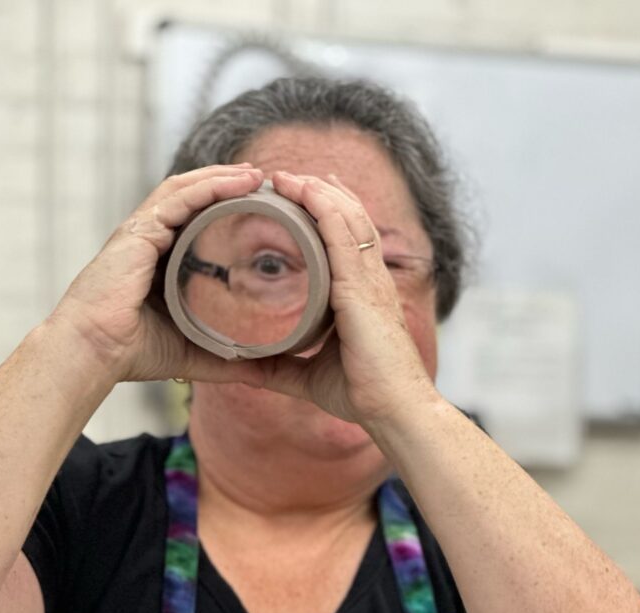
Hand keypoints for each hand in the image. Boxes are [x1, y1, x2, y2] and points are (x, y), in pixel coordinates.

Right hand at [48, 165, 269, 384]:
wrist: (94, 350)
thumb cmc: (132, 353)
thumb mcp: (194, 354)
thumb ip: (231, 360)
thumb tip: (269, 375)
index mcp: (158, 262)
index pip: (194, 223)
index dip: (223, 209)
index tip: (259, 209)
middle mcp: (149, 240)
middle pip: (192, 198)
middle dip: (226, 184)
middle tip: (264, 182)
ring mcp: (142, 232)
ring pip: (186, 189)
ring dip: (222, 177)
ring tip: (256, 175)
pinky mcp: (139, 230)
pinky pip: (179, 197)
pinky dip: (209, 185)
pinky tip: (238, 182)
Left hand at [248, 170, 440, 426]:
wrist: (394, 408)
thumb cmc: (364, 393)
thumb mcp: (310, 376)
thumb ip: (278, 368)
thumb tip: (245, 369)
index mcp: (364, 293)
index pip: (349, 238)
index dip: (328, 212)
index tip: (299, 197)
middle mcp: (370, 278)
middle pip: (349, 216)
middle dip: (318, 192)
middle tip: (283, 178)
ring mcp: (369, 280)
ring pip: (346, 215)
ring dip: (316, 190)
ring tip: (285, 176)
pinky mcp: (361, 288)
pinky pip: (343, 234)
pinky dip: (323, 206)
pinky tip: (303, 190)